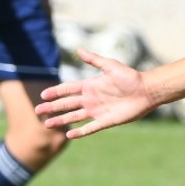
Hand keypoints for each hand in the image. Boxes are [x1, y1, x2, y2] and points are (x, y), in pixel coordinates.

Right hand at [34, 48, 157, 139]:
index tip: (43, 95)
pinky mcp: (106, 121)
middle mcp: (91, 99)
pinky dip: (80, 132)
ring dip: (61, 120)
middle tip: (38, 111)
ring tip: (48, 124)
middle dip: (53, 108)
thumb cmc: (130, 77)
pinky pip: (90, 128)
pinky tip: (69, 136)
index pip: (68, 89)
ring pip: (74, 117)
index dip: (56, 92)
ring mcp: (97, 111)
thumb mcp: (110, 66)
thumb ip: (94, 60)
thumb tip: (79, 49)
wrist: (146, 91)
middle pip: (67, 104)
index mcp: (90, 86)